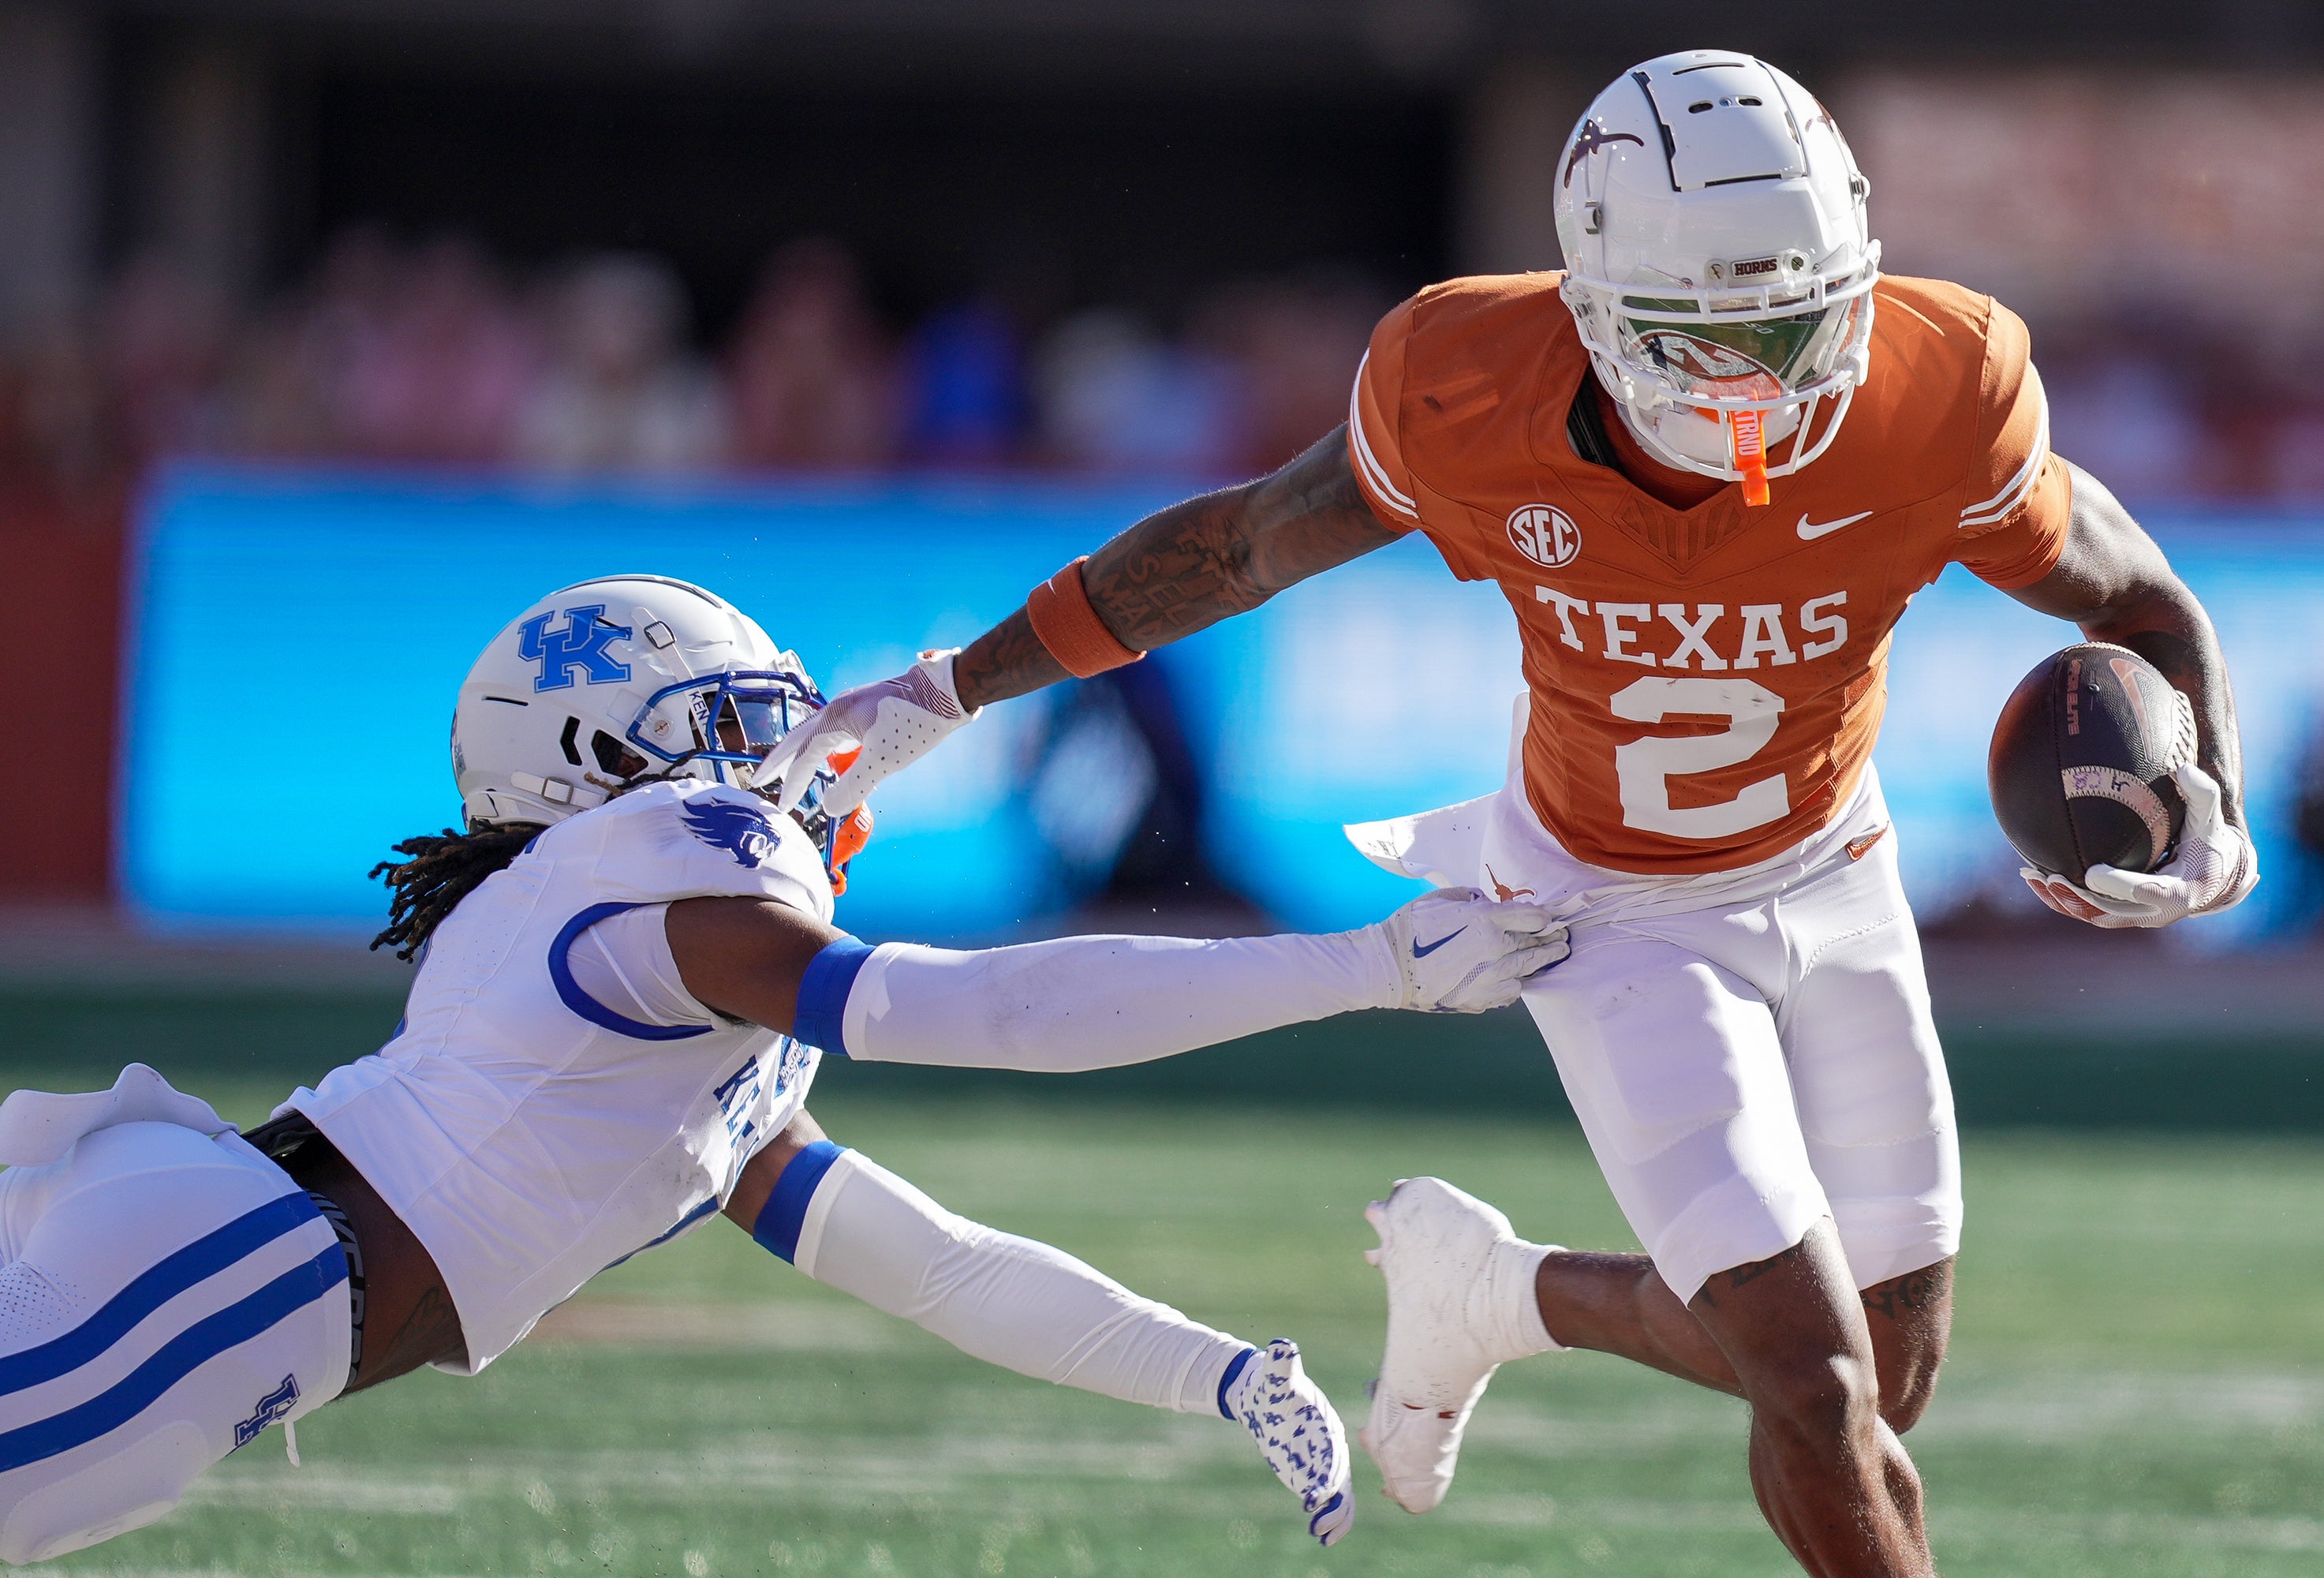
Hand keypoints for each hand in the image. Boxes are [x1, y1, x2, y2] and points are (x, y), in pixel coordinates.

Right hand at [753, 650, 977, 816]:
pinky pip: (839, 733)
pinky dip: (828, 748)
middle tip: (761, 778)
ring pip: (820, 734)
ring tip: (796, 772)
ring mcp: (856, 708)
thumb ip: (854, 785)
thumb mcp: (883, 759)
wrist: (949, 691)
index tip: (782, 805)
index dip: (791, 782)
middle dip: (781, 761)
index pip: (803, 755)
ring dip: (805, 754)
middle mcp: (840, 709)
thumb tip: (828, 808)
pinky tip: (836, 758)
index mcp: (835, 718)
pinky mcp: (873, 711)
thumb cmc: (916, 721)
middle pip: (800, 738)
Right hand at [1375, 887, 1568, 1012]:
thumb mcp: (1443, 899)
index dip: (1546, 916)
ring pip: (1528, 969)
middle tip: (1564, 937)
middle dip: (1552, 939)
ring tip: (1553, 956)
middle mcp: (1496, 949)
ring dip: (1542, 961)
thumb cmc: (1412, 927)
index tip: (1551, 917)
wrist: (1390, 968)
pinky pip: (1511, 992)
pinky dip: (1514, 983)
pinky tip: (1513, 978)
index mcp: (1487, 920)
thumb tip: (1489, 904)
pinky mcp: (1482, 999)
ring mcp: (1491, 977)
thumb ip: (1473, 898)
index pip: (1534, 917)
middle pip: (1537, 944)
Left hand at [2021, 763, 2257, 928]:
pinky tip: (2034, 878)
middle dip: (2080, 898)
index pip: (2147, 891)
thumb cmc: (2208, 843)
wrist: (2213, 878)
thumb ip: (2201, 794)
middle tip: (2052, 877)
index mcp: (2180, 892)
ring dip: (2062, 900)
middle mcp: (2157, 912)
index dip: (2119, 885)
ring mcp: (2137, 918)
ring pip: (2093, 915)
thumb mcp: (2209, 821)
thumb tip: (2183, 769)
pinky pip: (2086, 911)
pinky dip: (2061, 899)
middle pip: (2112, 912)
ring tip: (2033, 877)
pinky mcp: (2122, 917)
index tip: (2091, 871)